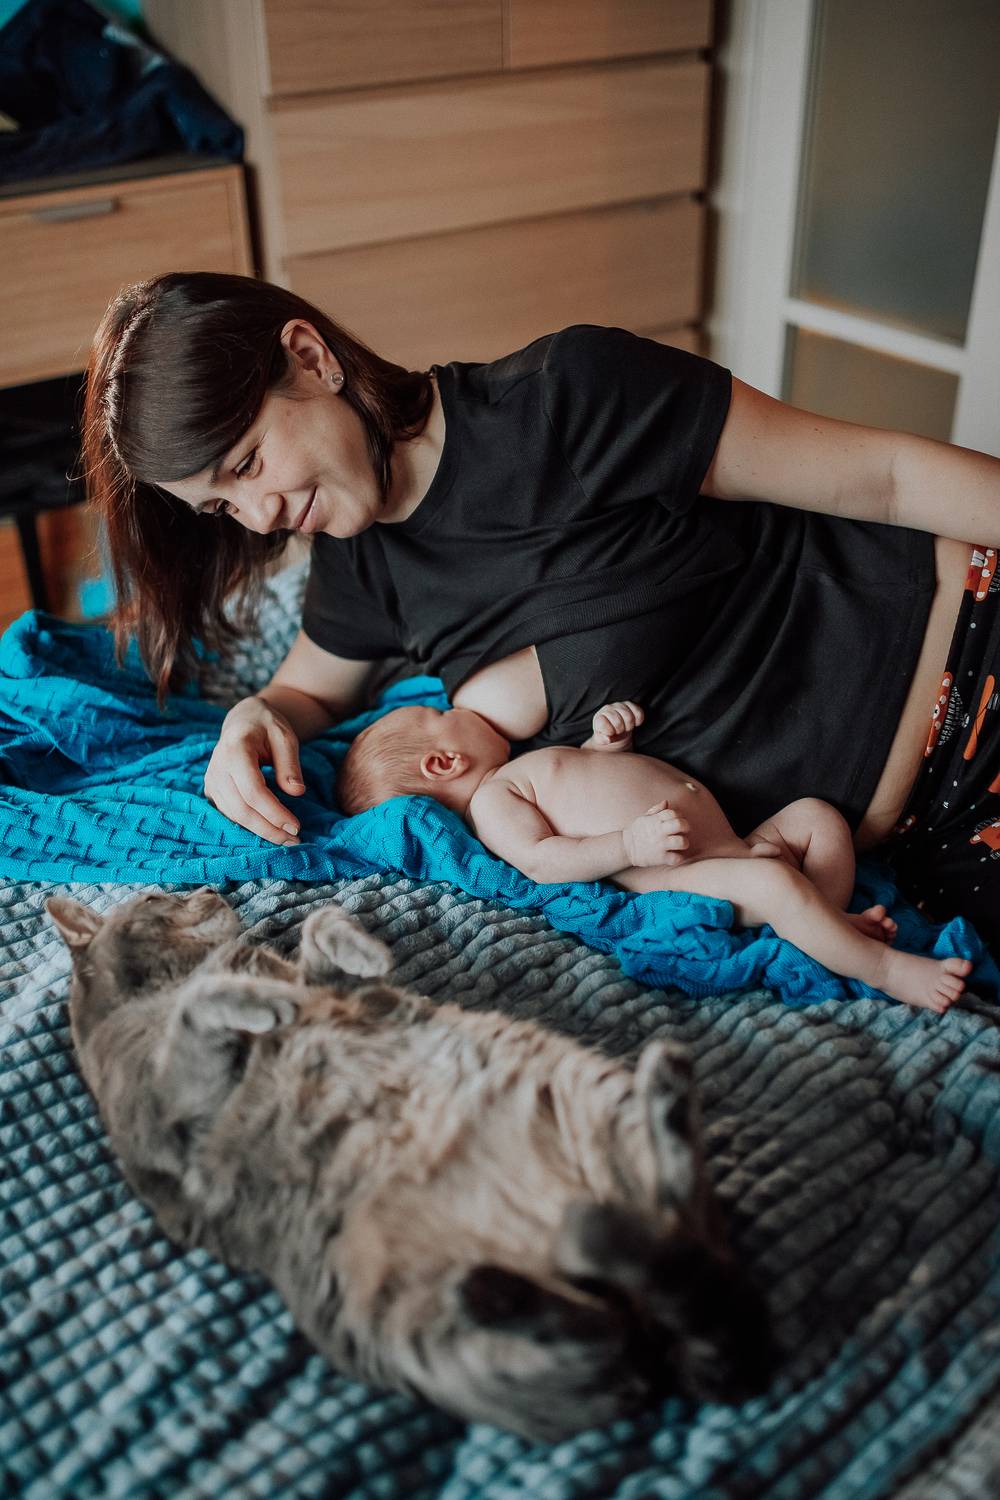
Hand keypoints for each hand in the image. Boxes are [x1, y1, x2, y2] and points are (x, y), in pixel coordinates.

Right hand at [203, 695, 304, 843]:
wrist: (244, 720)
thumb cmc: (267, 727)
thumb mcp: (285, 737)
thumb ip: (290, 764)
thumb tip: (297, 792)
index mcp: (235, 749)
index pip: (252, 790)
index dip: (274, 812)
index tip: (296, 826)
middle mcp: (217, 767)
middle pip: (241, 808)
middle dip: (268, 828)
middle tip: (294, 840)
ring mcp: (211, 780)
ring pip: (233, 815)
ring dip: (260, 831)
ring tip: (286, 839)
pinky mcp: (212, 790)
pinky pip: (228, 814)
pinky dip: (248, 826)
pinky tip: (268, 831)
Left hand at [591, 700, 643, 746]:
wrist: (615, 729)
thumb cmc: (607, 734)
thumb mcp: (601, 739)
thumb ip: (602, 740)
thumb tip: (608, 739)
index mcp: (599, 717)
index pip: (603, 724)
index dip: (609, 732)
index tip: (610, 733)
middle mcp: (607, 708)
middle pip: (618, 722)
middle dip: (620, 730)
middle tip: (619, 731)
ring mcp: (618, 705)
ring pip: (628, 717)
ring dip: (629, 726)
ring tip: (626, 727)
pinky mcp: (629, 704)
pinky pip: (638, 712)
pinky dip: (638, 720)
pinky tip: (634, 723)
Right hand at [622, 799, 689, 867]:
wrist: (625, 848)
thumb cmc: (637, 831)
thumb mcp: (644, 818)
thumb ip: (656, 810)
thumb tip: (666, 802)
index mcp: (656, 820)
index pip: (673, 813)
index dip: (678, 815)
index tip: (677, 820)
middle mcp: (659, 831)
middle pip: (680, 824)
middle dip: (685, 826)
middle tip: (683, 831)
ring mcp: (660, 845)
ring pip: (681, 842)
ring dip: (684, 843)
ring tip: (680, 844)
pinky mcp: (660, 858)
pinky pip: (676, 858)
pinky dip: (678, 858)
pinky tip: (675, 855)